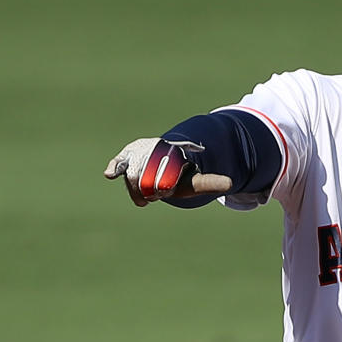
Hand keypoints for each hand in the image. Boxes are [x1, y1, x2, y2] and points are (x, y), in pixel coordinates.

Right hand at [104, 138, 230, 206]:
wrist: (164, 160)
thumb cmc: (180, 174)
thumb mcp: (195, 180)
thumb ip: (209, 182)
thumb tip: (231, 184)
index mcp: (176, 152)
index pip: (166, 178)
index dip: (164, 187)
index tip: (166, 190)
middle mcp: (157, 148)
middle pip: (148, 180)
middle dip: (151, 190)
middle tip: (158, 192)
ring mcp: (140, 151)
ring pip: (133, 178)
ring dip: (138, 189)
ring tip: (146, 193)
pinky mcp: (126, 156)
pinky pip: (120, 162)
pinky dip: (116, 166)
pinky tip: (110, 174)